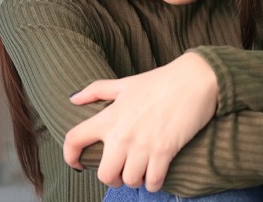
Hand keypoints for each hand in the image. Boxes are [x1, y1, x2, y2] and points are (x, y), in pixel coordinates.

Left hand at [63, 52, 217, 191]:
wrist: (193, 80)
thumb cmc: (159, 81)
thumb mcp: (123, 83)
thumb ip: (96, 90)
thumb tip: (73, 98)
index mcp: (108, 117)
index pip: (74, 139)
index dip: (69, 156)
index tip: (76, 163)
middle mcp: (121, 135)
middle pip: (104, 174)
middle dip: (111, 178)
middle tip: (120, 173)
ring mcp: (142, 145)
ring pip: (130, 181)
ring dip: (135, 180)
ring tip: (141, 172)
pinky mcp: (164, 152)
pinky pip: (152, 182)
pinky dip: (153, 183)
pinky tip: (156, 175)